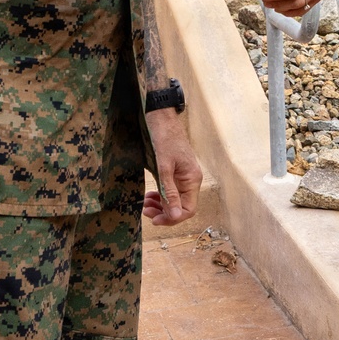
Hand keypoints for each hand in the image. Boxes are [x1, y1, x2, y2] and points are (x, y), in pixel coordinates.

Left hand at [142, 108, 202, 226]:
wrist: (162, 119)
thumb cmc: (165, 139)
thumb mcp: (164, 167)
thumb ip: (170, 192)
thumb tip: (175, 216)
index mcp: (192, 180)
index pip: (188, 210)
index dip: (172, 218)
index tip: (155, 220)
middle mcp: (190, 180)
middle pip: (181, 207)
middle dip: (164, 213)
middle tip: (146, 211)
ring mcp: (183, 177)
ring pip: (175, 200)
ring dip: (161, 206)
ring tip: (145, 204)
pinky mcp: (175, 172)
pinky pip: (171, 191)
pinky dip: (160, 196)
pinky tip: (150, 195)